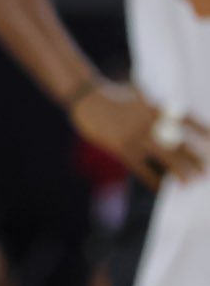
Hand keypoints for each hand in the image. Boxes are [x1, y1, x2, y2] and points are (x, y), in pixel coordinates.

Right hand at [70, 77, 209, 185]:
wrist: (87, 98)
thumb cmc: (114, 97)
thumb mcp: (138, 97)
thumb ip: (155, 110)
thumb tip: (174, 125)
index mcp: (155, 106)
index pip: (185, 119)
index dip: (202, 129)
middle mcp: (148, 121)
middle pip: (177, 142)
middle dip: (194, 158)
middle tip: (207, 171)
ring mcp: (134, 134)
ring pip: (162, 157)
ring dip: (178, 171)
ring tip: (190, 183)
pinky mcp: (121, 147)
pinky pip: (141, 167)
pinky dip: (153, 179)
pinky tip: (162, 188)